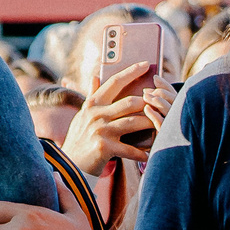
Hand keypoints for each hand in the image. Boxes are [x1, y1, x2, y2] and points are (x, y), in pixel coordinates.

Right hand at [60, 60, 160, 176]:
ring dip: (149, 124)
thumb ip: (91, 96)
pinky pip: (130, 148)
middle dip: (148, 102)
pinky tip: (149, 153)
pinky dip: (141, 151)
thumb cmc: (78, 139)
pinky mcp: (105, 147)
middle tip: (160, 102)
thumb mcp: (82, 115)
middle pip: (129, 102)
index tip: (146, 64)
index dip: (131, 72)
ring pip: (133, 122)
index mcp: (92, 104)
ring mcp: (101, 130)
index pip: (114, 82)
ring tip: (160, 124)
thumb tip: (95, 76)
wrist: (69, 165)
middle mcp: (96, 114)